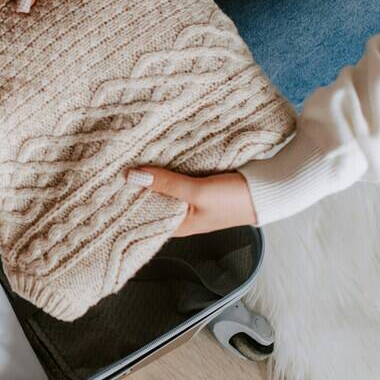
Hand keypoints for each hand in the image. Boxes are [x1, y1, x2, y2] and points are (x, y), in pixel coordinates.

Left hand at [126, 167, 257, 236]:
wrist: (270, 190)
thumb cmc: (235, 200)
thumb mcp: (199, 193)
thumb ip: (168, 184)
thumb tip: (134, 176)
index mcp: (178, 225)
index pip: (143, 216)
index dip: (127, 200)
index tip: (108, 184)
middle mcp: (182, 214)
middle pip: (152, 198)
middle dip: (137, 184)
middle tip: (113, 164)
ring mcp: (191, 199)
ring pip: (164, 186)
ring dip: (151, 173)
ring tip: (127, 156)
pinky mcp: (200, 184)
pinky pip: (177, 176)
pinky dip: (167, 167)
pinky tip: (154, 154)